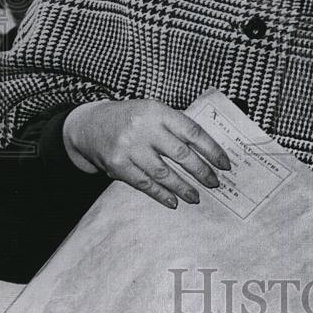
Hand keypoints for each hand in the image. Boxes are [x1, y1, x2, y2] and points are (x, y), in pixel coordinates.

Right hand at [63, 100, 230, 208]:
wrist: (88, 125)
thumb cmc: (128, 118)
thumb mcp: (152, 111)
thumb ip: (174, 126)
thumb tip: (206, 151)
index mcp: (157, 111)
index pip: (191, 131)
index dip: (211, 149)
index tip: (224, 163)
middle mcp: (144, 128)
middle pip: (180, 154)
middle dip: (201, 171)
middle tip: (214, 183)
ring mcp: (129, 147)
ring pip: (163, 173)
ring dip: (183, 187)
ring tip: (196, 197)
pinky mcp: (117, 165)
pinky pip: (144, 183)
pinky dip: (161, 194)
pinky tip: (173, 201)